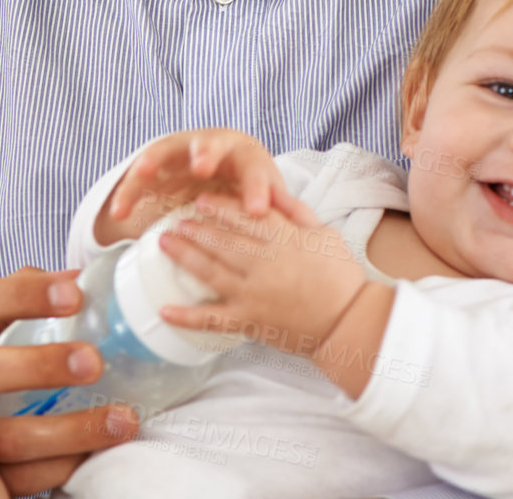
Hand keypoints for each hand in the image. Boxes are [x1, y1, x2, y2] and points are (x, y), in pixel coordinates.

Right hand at [0, 265, 137, 494]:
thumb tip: (75, 277)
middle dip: (40, 366)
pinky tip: (93, 452)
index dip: (23, 295)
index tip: (76, 293)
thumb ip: (9, 299)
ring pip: (1, 440)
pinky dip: (57, 468)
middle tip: (95, 361)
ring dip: (69, 430)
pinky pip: (11, 481)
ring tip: (121, 418)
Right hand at [94, 128, 300, 244]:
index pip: (255, 167)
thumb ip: (279, 209)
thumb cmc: (243, 187)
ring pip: (168, 148)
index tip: (258, 211)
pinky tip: (119, 213)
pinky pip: (139, 175)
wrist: (208, 169)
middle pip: (211, 143)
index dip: (257, 188)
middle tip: (202, 167)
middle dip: (205, 152)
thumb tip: (312, 229)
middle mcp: (214, 144)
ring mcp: (181, 148)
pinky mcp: (155, 160)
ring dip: (156, 160)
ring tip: (145, 172)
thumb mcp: (261, 197)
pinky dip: (129, 192)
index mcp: (246, 156)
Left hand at [154, 191, 369, 359]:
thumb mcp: (325, 233)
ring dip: (186, 256)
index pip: (246, 217)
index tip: (201, 200)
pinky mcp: (249, 320)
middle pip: (224, 240)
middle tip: (175, 220)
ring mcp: (254, 293)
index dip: (220, 207)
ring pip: (212, 271)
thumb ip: (297, 211)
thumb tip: (272, 190)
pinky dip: (187, 317)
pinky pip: (213, 320)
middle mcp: (266, 263)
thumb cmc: (340, 276)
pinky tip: (165, 310)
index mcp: (285, 239)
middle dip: (196, 228)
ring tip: (166, 243)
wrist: (347, 322)